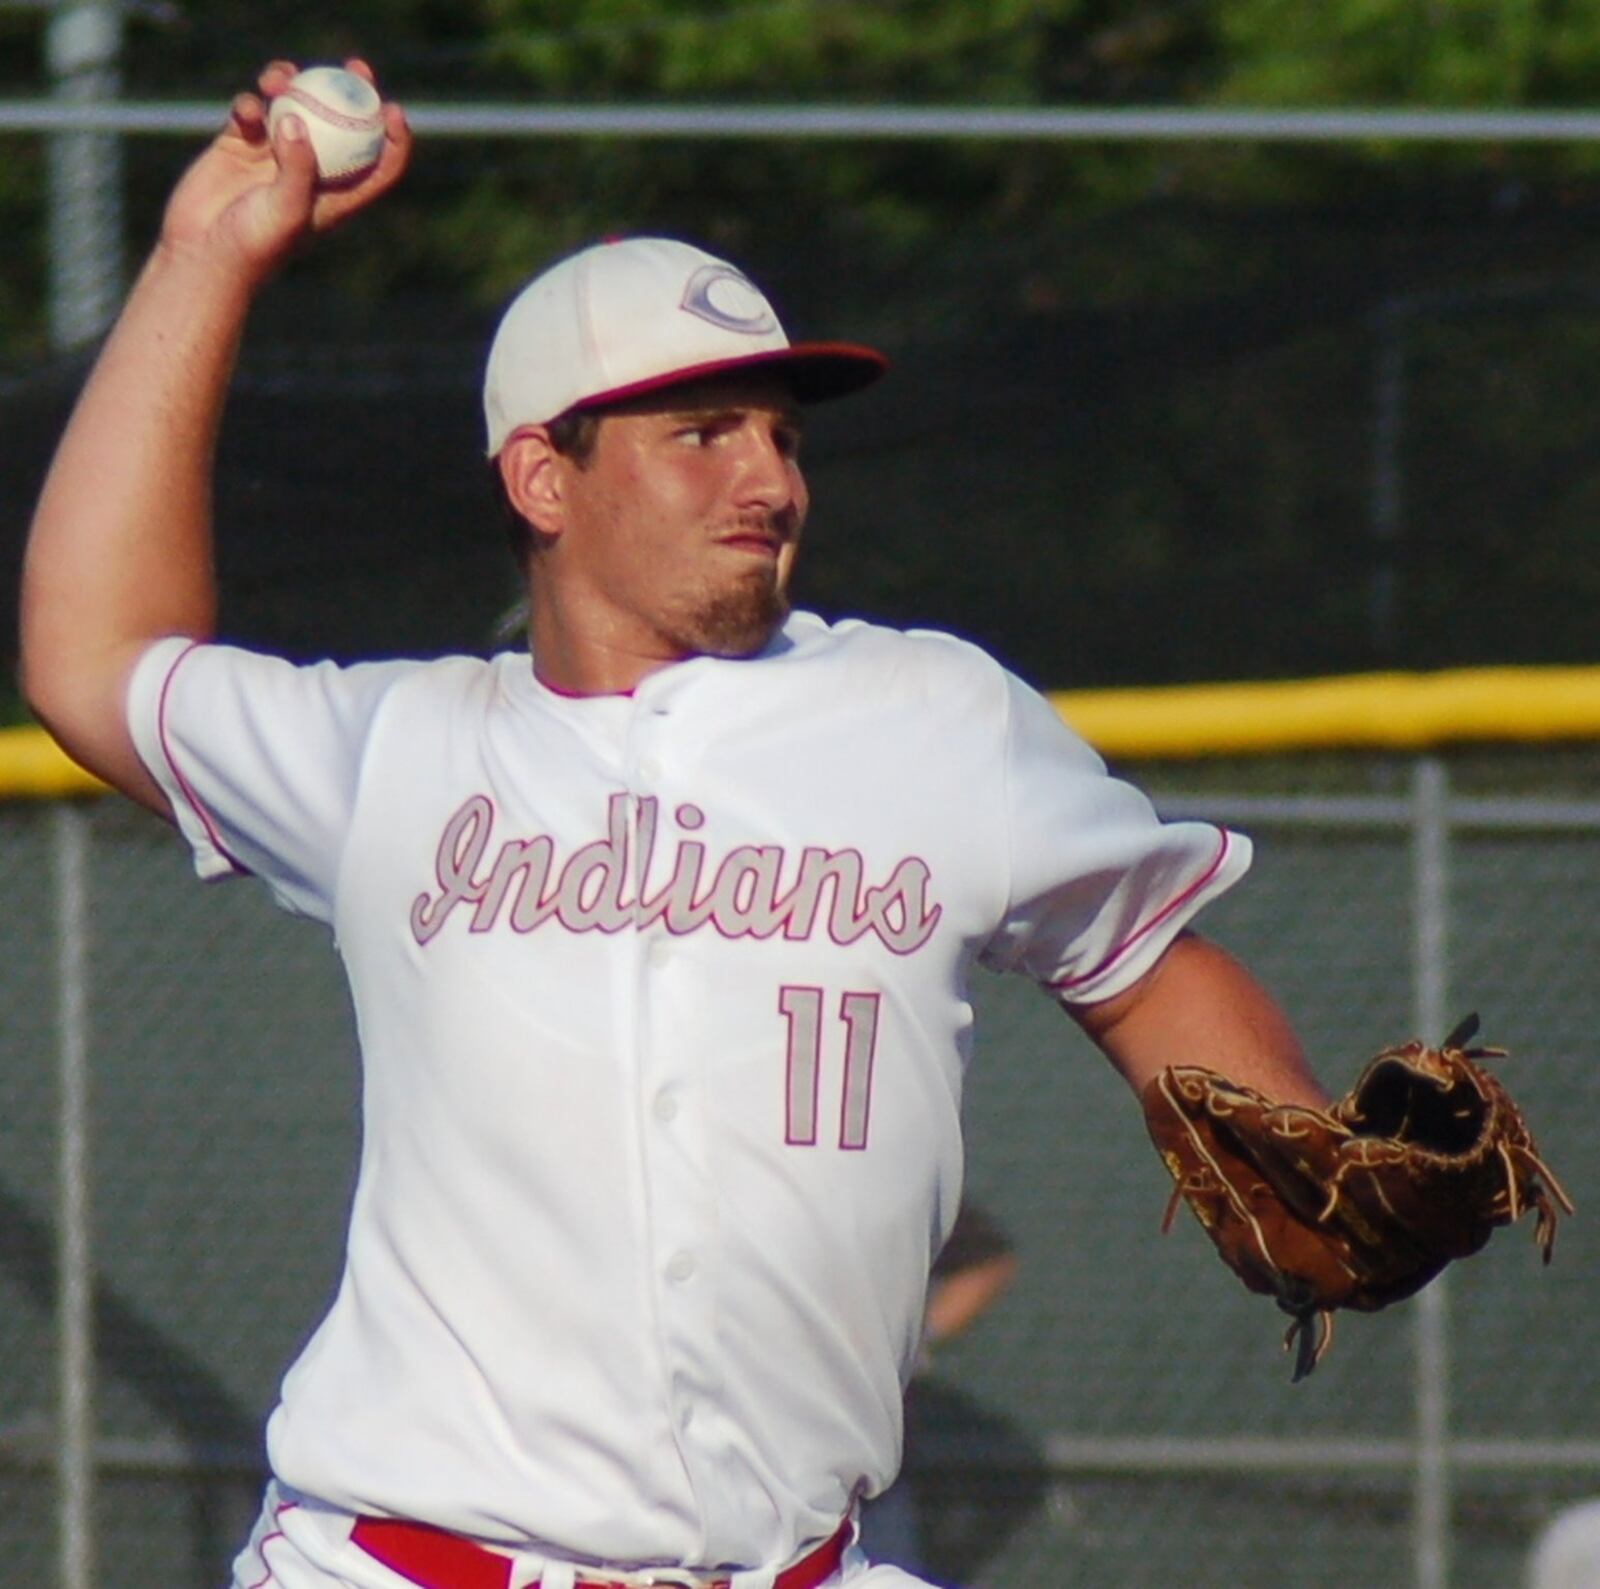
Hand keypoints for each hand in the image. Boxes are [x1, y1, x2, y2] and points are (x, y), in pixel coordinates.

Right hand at [159, 58, 410, 284]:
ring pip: (294, 106)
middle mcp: (310, 172)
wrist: (202, 252)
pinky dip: (251, 102)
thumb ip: (298, 166)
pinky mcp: (240, 144)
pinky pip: (252, 110)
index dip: (393, 138)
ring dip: (291, 84)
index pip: (378, 166)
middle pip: (342, 125)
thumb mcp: (287, 210)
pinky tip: (247, 110)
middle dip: (350, 93)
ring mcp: (274, 155)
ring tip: (278, 79)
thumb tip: (295, 115)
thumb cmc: (254, 244)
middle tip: (354, 67)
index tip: (390, 109)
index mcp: (336, 197)